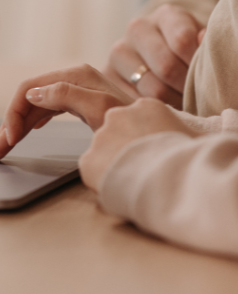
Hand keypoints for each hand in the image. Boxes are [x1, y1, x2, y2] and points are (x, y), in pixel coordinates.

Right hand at [0, 64, 133, 160]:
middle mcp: (71, 79)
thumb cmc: (133, 123)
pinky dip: (31, 122)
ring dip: (17, 126)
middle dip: (9, 125)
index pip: (28, 90)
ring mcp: (74, 91)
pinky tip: (26, 132)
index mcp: (73, 76)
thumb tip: (34, 92)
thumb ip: (67, 95)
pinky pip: (45, 110)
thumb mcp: (100, 109)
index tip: (9, 142)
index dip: (13, 115)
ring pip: (34, 105)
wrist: (158, 135)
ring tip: (4, 148)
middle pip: (27, 98)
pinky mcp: (78, 103)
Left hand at [79, 98, 199, 191]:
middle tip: (143, 168)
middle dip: (125, 149)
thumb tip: (204, 133)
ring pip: (102, 151)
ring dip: (114, 164)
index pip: (136, 120)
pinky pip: (91, 170)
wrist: (175, 181)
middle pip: (116, 132)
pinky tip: (121, 187)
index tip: (153, 154)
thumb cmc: (193, 160)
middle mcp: (118, 115)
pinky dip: (102, 180)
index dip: (144, 140)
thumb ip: (186, 130)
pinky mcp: (88, 160)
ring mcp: (100, 136)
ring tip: (135, 180)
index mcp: (146, 106)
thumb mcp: (196, 136)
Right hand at [104, 4, 205, 108]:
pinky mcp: (106, 76)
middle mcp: (137, 29)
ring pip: (152, 89)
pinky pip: (134, 101)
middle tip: (195, 98)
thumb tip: (202, 40)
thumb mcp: (201, 46)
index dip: (196, 65)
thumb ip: (204, 46)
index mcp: (166, 15)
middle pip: (166, 67)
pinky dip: (150, 109)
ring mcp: (118, 53)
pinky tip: (160, 107)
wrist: (154, 61)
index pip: (183, 41)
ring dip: (172, 102)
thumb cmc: (187, 56)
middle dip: (185, 87)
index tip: (204, 78)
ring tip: (180, 104)